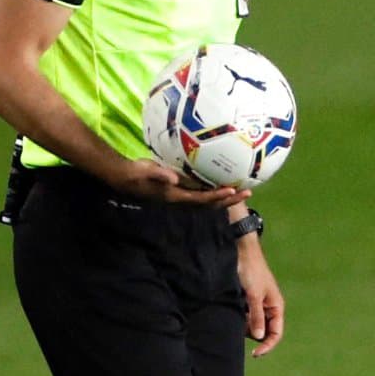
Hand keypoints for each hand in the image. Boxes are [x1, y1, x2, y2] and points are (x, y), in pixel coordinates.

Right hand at [103, 158, 247, 207]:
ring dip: (226, 197)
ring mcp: (182, 196)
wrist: (126, 178)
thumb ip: (159, 175)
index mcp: (176, 197)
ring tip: (243, 191)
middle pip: (211, 203)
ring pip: (208, 200)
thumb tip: (174, 180)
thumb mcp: (146, 172)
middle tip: (248, 193)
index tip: (232, 191)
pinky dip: (215, 191)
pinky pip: (202, 193)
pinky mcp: (181, 191)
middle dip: (229, 199)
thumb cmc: (136, 174)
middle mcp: (182, 199)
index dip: (218, 196)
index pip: (202, 199)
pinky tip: (225, 184)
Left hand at [237, 240, 284, 356]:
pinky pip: (244, 317)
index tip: (254, 353)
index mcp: (276, 307)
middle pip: (263, 332)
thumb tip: (260, 337)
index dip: (267, 346)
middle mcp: (269, 308)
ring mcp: (258, 305)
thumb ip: (256, 317)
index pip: (275, 334)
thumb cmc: (251, 272)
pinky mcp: (247, 302)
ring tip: (235, 312)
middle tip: (239, 326)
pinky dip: (239, 318)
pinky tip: (232, 309)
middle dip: (252, 333)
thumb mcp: (253, 296)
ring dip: (244, 325)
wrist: (241, 253)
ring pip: (252, 325)